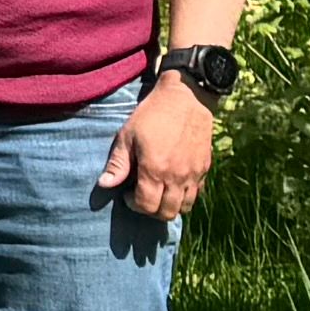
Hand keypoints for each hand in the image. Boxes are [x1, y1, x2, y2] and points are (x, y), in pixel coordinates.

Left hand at [105, 75, 216, 222]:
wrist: (186, 98)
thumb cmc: (151, 115)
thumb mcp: (127, 136)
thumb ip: (118, 163)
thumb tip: (104, 185)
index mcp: (155, 170)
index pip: (146, 206)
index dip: (134, 206)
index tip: (127, 195)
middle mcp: (177, 176)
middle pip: (166, 212)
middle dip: (151, 210)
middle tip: (142, 197)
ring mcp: (194, 174)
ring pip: (184, 207)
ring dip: (169, 206)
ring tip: (158, 193)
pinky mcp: (205, 167)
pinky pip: (197, 194)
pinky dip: (185, 196)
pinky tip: (173, 184)